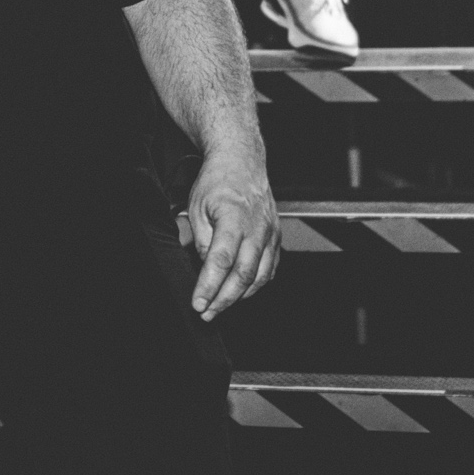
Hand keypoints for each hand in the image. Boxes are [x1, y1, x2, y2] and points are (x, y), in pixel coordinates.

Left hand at [175, 150, 277, 319]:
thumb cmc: (219, 181)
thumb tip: (206, 267)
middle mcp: (257, 227)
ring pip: (259, 276)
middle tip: (207, 312)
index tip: (199, 302)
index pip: (221, 260)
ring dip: (239, 296)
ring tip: (221, 305)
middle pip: (243, 274)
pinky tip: (242, 291)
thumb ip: (202, 240)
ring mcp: (270, 233)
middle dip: (223, 299)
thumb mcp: (198, 207)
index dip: (209, 286)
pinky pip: (269, 269)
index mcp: (234, 217)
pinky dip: (255, 285)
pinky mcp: (276, 237)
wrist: (242, 162)